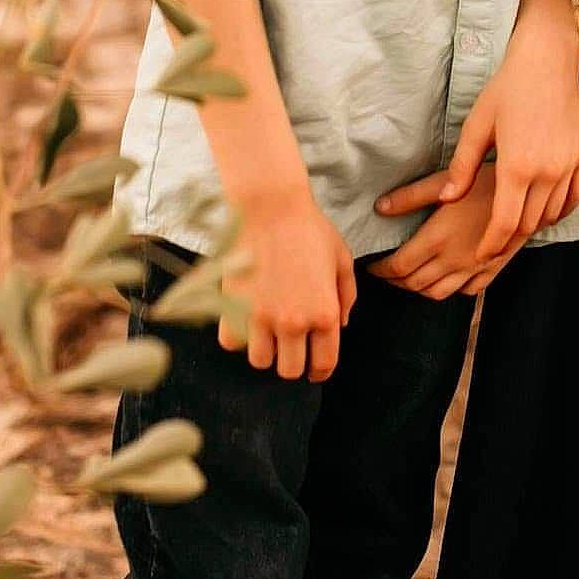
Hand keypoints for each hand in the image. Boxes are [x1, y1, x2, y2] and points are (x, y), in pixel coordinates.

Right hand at [221, 186, 354, 379]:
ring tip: (267, 333)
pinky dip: (239, 337)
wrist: (271, 207)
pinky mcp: (233, 308)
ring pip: (261, 362)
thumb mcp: (342, 259)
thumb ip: (346, 296)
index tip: (314, 368)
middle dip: (293, 363)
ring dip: (266, 351)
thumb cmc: (310, 229)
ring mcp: (261, 318)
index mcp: (325, 313)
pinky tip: (246, 321)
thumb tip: (340, 326)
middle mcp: (294, 322)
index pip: (324, 363)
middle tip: (290, 349)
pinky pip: (232, 343)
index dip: (320, 370)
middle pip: (290, 371)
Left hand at [367, 165, 523, 299]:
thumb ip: (410, 196)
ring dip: (418, 289)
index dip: (381, 269)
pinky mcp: (493, 269)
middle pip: (414, 284)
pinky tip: (446, 276)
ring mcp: (474, 268)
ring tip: (410, 276)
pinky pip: (466, 291)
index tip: (372, 265)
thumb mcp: (444, 182)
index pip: (399, 267)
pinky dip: (451, 289)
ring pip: (437, 293)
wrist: (530, 191)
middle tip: (386, 271)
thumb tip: (380, 207)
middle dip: (395, 281)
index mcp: (437, 239)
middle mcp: (453, 260)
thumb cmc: (486, 179)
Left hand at [380, 28, 578, 259]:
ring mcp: (569, 165)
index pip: (504, 223)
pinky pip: (573, 199)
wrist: (547, 61)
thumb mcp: (477, 126)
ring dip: (532, 224)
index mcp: (516, 166)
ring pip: (551, 214)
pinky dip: (558, 210)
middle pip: (527, 224)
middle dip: (508, 237)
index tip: (481, 253)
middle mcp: (547, 171)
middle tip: (493, 242)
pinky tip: (543, 208)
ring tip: (515, 224)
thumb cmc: (507, 89)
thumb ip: (462, 167)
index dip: (491, 244)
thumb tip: (446, 198)